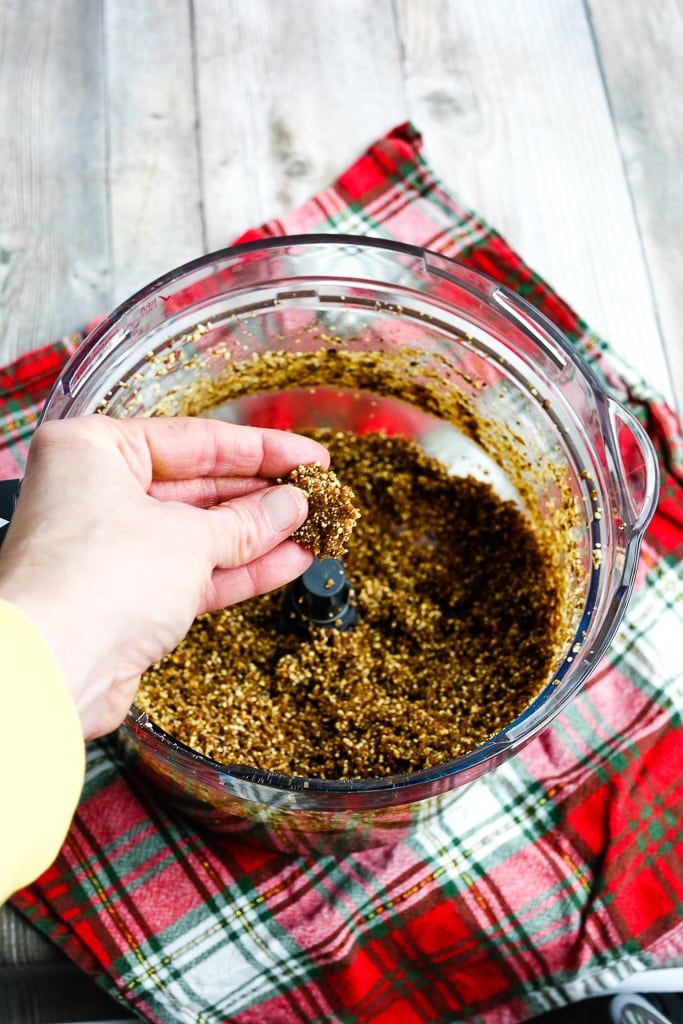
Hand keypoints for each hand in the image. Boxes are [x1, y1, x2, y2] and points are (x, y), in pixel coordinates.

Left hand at [0, 415, 327, 738]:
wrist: (48, 670)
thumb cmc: (96, 580)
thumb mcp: (188, 537)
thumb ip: (247, 520)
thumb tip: (293, 505)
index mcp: (94, 451)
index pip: (195, 440)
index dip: (260, 449)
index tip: (307, 456)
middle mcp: (96, 493)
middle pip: (197, 486)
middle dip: (262, 495)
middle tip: (316, 495)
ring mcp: (111, 548)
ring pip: (199, 534)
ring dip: (259, 535)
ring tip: (314, 529)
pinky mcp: (127, 598)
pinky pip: (193, 574)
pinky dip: (240, 569)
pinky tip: (289, 561)